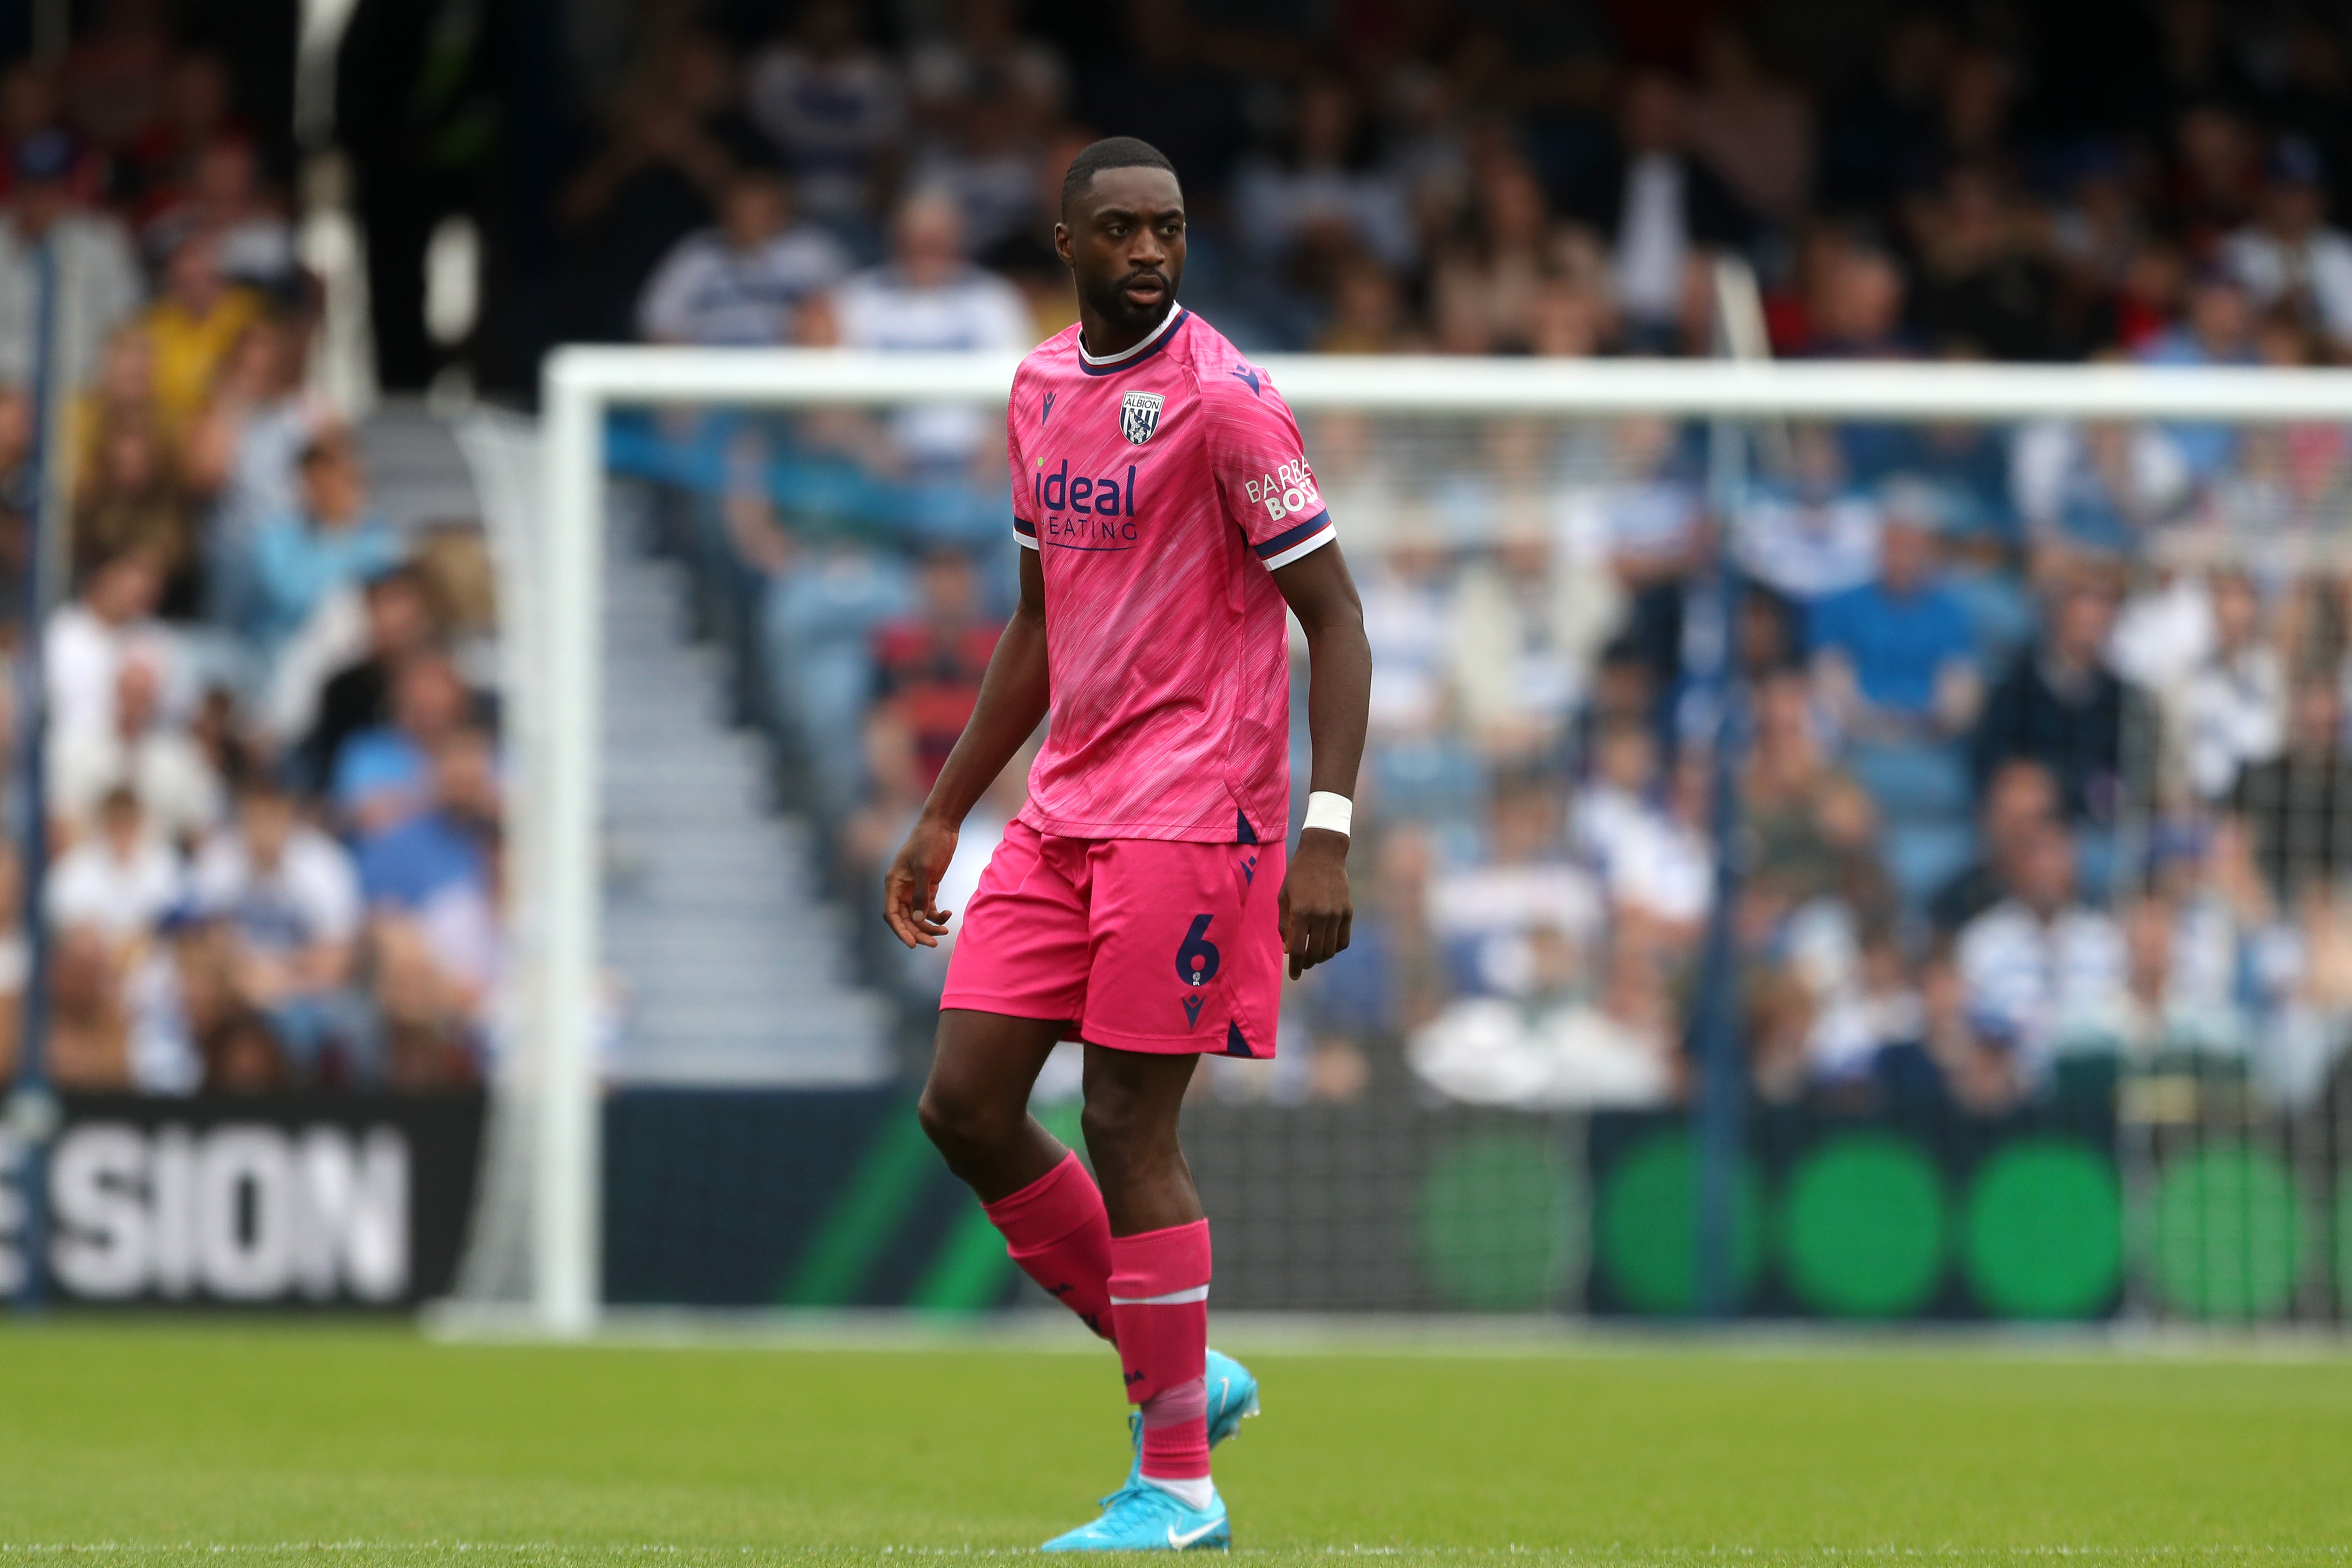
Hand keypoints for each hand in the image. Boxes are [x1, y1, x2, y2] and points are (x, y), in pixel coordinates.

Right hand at [883, 812, 959, 948]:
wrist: (943, 824)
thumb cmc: (929, 842)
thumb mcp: (926, 868)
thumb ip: (921, 894)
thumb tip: (918, 919)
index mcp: (893, 883)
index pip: (891, 914)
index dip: (900, 931)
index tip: (912, 944)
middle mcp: (901, 888)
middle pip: (905, 918)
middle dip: (918, 932)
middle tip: (934, 943)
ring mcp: (914, 888)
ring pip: (917, 916)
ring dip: (929, 926)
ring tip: (945, 932)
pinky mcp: (928, 886)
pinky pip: (929, 908)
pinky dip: (937, 915)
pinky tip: (948, 915)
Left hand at [1278, 828, 1351, 979]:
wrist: (1323, 853)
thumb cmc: (1298, 874)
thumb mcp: (1283, 897)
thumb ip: (1284, 925)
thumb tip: (1288, 950)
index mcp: (1301, 912)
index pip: (1298, 950)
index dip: (1295, 967)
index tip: (1294, 976)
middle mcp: (1320, 916)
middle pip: (1315, 953)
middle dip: (1306, 963)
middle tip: (1301, 964)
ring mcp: (1336, 914)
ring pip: (1330, 950)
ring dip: (1320, 957)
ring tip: (1313, 955)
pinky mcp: (1348, 912)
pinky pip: (1344, 940)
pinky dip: (1335, 948)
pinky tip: (1327, 945)